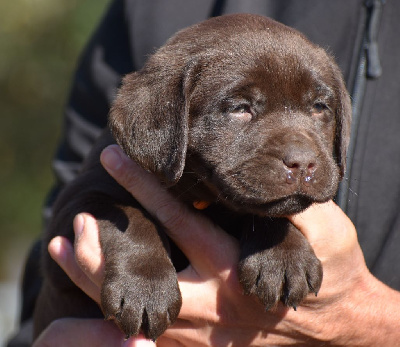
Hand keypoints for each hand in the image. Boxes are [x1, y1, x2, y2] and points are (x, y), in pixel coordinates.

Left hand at [45, 145, 399, 345]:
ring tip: (63, 252)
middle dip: (104, 250)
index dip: (143, 186)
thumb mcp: (321, 232)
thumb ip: (280, 207)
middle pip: (145, 273)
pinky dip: (113, 319)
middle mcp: (213, 303)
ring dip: (96, 283)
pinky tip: (91, 297)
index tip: (113, 159)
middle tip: (76, 222)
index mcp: (237, 265)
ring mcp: (203, 333)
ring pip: (137, 309)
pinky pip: (148, 338)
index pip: (179, 218)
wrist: (336, 323)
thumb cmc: (331, 270)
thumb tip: (255, 178)